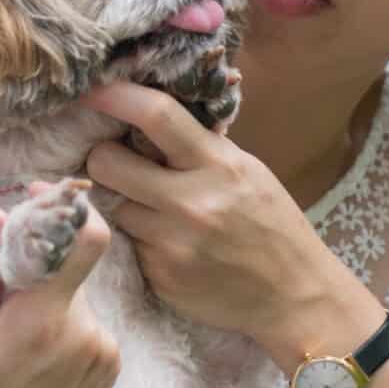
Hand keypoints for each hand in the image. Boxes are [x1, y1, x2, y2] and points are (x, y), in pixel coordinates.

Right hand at [0, 195, 120, 387]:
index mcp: (44, 322)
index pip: (84, 236)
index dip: (63, 205)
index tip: (34, 196)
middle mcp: (87, 333)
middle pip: (71, 261)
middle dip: (34, 260)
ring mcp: (104, 351)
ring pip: (72, 291)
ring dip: (42, 295)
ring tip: (2, 339)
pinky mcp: (109, 365)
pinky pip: (82, 319)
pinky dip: (54, 320)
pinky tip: (25, 357)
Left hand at [82, 81, 378, 370]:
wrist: (296, 298)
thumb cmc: (273, 228)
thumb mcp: (249, 173)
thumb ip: (201, 147)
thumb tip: (152, 113)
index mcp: (218, 165)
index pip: (157, 115)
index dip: (115, 96)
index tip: (92, 89)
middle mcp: (191, 202)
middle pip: (107, 162)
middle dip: (103, 157)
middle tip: (117, 162)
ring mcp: (172, 243)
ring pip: (114, 207)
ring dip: (127, 205)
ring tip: (162, 215)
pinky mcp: (160, 277)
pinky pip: (130, 246)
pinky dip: (143, 243)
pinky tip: (175, 249)